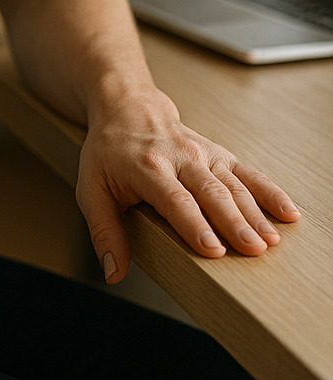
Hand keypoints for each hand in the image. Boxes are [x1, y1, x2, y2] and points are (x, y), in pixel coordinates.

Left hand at [76, 87, 300, 283]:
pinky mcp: (219, 153)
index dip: (194, 225)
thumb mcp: (91, 188)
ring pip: (233, 184)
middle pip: (211, 192)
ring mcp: (203, 153)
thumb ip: (104, 231)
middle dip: (234, 223)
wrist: (128, 107)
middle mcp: (179, 158)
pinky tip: (288, 212)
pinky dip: (269, 191)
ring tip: (271, 240)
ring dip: (255, 212)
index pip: (174, 199)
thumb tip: (114, 271)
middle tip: (254, 250)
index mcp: (147, 167)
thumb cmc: (108, 152)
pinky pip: (248, 172)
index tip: (214, 250)